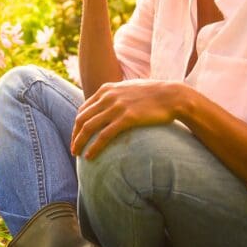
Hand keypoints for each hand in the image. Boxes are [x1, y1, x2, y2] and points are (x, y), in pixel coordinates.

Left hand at [70, 80, 186, 158]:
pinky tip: (89, 156)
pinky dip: (94, 147)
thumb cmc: (153, 94)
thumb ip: (115, 95)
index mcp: (106, 89)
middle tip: (73, 149)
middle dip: (75, 135)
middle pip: (82, 119)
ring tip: (77, 155)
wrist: (172, 95)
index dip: (77, 125)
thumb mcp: (128, 89)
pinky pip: (104, 136)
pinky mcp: (127, 118)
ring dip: (79, 142)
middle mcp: (108, 97)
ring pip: (89, 128)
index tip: (77, 136)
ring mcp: (117, 107)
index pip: (83, 109)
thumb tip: (108, 106)